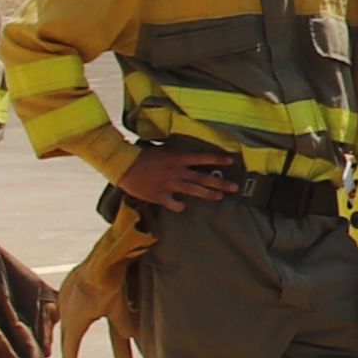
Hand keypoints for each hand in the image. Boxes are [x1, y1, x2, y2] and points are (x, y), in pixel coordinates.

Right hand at [117, 140, 245, 206]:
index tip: (231, 161)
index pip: (202, 158)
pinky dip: (180, 206)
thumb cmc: (140, 155)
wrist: (123, 165)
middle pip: (202, 178)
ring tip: (220, 197)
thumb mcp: (160, 150)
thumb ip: (174, 155)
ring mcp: (169, 184)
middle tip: (235, 187)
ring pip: (193, 191)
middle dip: (220, 183)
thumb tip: (185, 156)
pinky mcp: (160, 196)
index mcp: (176, 158)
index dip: (217, 160)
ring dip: (208, 195)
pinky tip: (183, 206)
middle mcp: (176, 171)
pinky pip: (175, 203)